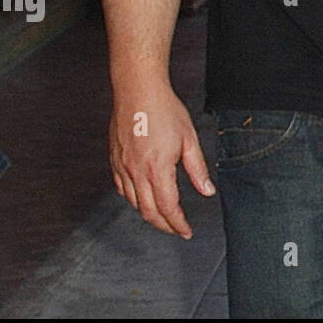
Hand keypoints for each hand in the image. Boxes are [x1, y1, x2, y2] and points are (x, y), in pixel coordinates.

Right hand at [109, 82, 214, 237]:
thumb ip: (197, 169)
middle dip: (164, 225)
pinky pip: (122, 189)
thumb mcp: (189, 139)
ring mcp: (122, 167)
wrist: (138, 91)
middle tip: (176, 229)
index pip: (168, 207)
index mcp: (158, 168)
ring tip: (163, 216)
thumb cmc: (165, 110)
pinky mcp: (114, 161)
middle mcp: (136, 172)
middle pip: (148, 211)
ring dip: (148, 214)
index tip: (186, 231)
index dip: (178, 224)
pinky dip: (133, 199)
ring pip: (133, 203)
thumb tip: (207, 191)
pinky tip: (142, 197)